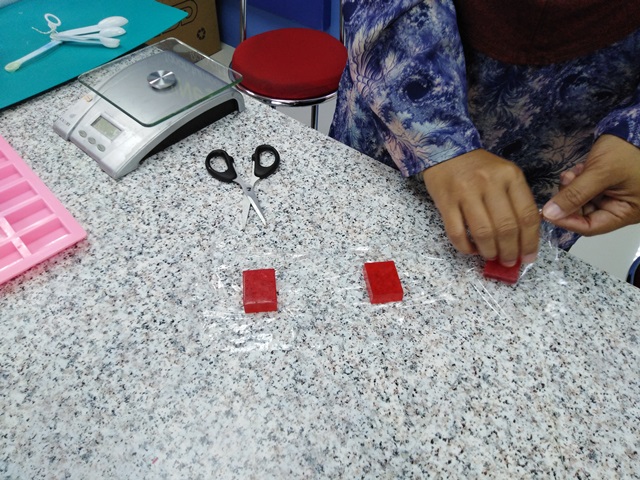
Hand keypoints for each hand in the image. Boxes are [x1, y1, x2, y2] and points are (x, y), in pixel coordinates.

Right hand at [422, 149, 539, 264]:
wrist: (446, 151)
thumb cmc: (479, 167)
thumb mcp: (505, 175)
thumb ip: (516, 200)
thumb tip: (522, 238)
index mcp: (510, 176)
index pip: (527, 215)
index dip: (529, 242)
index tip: (528, 257)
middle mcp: (490, 183)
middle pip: (506, 227)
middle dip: (510, 251)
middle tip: (509, 261)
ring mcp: (466, 192)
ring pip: (483, 233)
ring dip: (489, 252)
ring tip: (491, 257)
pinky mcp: (445, 202)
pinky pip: (457, 232)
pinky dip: (465, 247)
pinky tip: (471, 250)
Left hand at [542, 134, 639, 234]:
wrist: (637, 128)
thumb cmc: (627, 151)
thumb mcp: (601, 172)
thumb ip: (575, 194)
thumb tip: (550, 215)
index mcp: (626, 213)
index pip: (590, 227)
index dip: (567, 221)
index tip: (547, 212)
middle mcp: (620, 209)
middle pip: (584, 215)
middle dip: (569, 199)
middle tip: (566, 180)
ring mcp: (613, 197)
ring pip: (581, 201)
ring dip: (572, 188)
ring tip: (572, 173)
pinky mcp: (606, 186)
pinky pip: (585, 190)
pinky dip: (577, 182)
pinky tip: (577, 170)